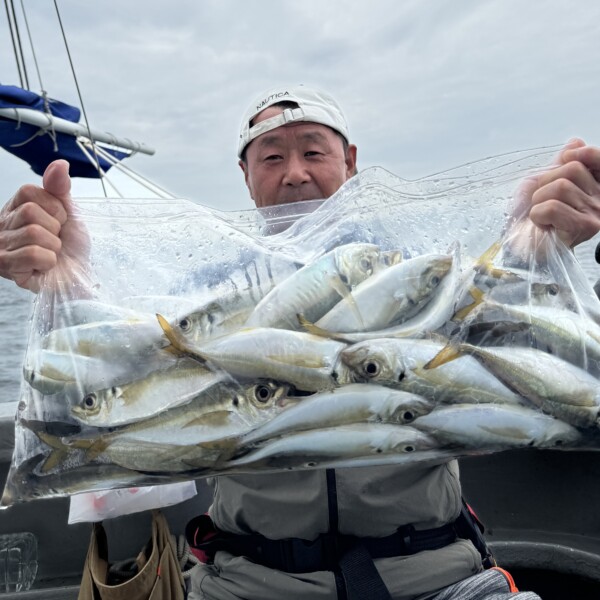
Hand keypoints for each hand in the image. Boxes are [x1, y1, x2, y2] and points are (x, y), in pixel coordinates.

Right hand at [0, 160, 88, 291]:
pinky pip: (33, 253)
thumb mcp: (69, 212)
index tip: (59, 223)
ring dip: (53, 247)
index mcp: (15, 207)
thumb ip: (60, 188)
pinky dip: (48, 261)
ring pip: (33, 233)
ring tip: (51, 254)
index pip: (29, 192)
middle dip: (54, 229)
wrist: (79, 277)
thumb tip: (60, 164)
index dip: (54, 208)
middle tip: (55, 241)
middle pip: (30, 212)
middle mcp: (2, 224)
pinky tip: (44, 266)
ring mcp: (1, 246)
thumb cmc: (72, 248)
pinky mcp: (6, 266)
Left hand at [522, 139, 599, 247]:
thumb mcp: (541, 183)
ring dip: (538, 200)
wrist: (521, 247)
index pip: (598, 158)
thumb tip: (575, 142)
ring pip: (560, 187)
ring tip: (541, 215)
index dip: (583, 153)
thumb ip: (559, 164)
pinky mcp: (584, 227)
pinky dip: (538, 214)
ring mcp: (595, 214)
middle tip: (541, 202)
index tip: (565, 157)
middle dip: (544, 183)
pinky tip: (543, 224)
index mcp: (594, 186)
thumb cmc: (530, 217)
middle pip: (571, 169)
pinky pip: (553, 207)